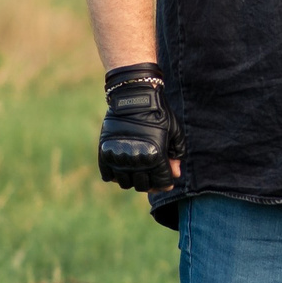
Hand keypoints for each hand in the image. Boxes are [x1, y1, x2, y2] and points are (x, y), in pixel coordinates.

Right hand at [99, 63, 182, 191]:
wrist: (134, 96)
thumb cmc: (159, 113)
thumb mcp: (174, 131)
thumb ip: (176, 154)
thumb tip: (175, 174)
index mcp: (156, 157)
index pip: (161, 182)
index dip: (165, 183)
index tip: (165, 181)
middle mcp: (136, 161)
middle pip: (142, 186)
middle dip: (149, 183)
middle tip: (150, 176)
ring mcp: (119, 157)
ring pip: (124, 183)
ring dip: (131, 180)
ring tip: (136, 170)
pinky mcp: (105, 152)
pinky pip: (108, 175)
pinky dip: (115, 175)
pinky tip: (122, 166)